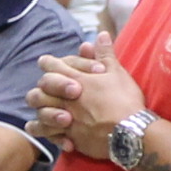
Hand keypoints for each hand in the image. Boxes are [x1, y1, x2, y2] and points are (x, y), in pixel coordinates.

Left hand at [28, 35, 144, 160]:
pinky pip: (50, 135)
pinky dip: (47, 134)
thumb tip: (101, 34)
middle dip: (41, 88)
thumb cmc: (124, 100)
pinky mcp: (70, 136)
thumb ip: (105, 54)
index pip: (52, 66)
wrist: (130, 132)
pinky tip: (47, 133)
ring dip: (41, 112)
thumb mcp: (117, 72)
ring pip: (41, 114)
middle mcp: (66, 99)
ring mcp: (66, 119)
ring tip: (42, 113)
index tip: (45, 62)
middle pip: (40, 90)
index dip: (48, 63)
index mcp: (76, 80)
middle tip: (44, 89)